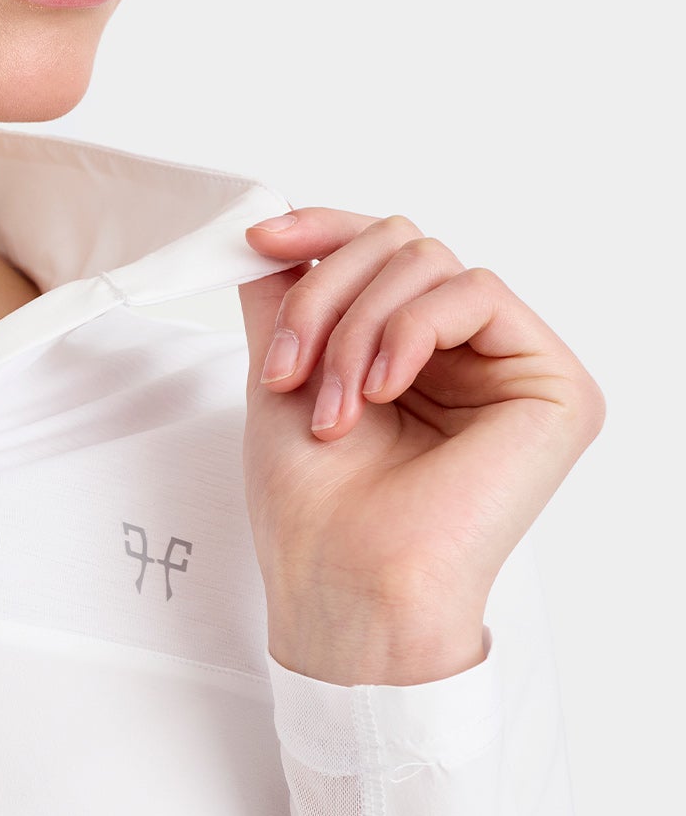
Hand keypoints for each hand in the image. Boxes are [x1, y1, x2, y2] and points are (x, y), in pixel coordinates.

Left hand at [238, 209, 604, 683]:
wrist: (343, 585)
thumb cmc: (314, 511)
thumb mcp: (282, 378)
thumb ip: (286, 301)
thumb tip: (270, 232)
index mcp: (414, 354)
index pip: (381, 251)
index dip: (322, 230)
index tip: (260, 239)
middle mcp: (471, 355)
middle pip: (401, 245)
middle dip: (324, 298)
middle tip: (287, 373)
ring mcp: (514, 366)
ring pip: (430, 262)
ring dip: (355, 328)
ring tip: (331, 407)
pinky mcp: (554, 385)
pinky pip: (476, 292)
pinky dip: (411, 330)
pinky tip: (383, 391)